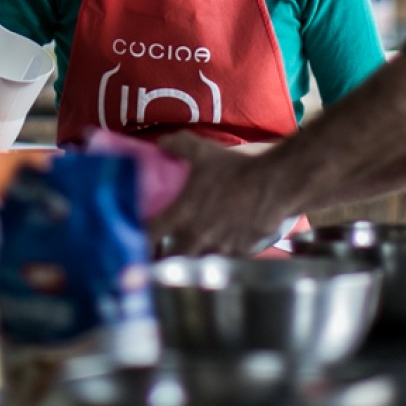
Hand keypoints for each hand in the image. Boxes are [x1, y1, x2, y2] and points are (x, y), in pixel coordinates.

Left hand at [146, 132, 290, 255]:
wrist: (274, 184)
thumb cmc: (235, 168)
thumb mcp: (202, 150)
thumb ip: (178, 146)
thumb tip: (162, 144)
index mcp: (183, 214)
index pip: (149, 234)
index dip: (137, 238)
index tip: (131, 238)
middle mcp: (198, 237)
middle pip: (171, 259)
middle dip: (163, 257)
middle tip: (159, 250)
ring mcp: (220, 248)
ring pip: (198, 261)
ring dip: (192, 256)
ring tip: (192, 246)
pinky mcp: (240, 252)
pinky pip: (223, 258)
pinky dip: (219, 253)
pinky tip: (221, 242)